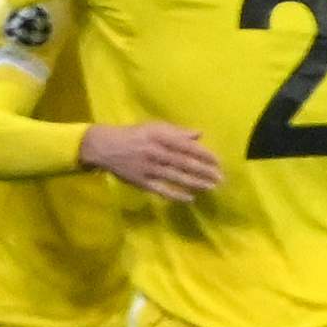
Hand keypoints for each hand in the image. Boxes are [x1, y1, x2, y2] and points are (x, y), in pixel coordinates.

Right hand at [79, 122, 220, 198]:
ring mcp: (149, 169)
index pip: (187, 147)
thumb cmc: (135, 135)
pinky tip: (190, 198)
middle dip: (204, 171)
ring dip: (195, 183)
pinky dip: (176, 195)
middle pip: (184, 163)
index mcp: (161, 137)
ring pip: (176, 177)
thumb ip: (177, 132)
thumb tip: (199, 135)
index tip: (218, 162)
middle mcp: (156, 153)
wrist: (106, 147)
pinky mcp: (142, 182)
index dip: (204, 155)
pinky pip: (162, 190)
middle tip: (220, 178)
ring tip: (211, 187)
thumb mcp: (155, 127)